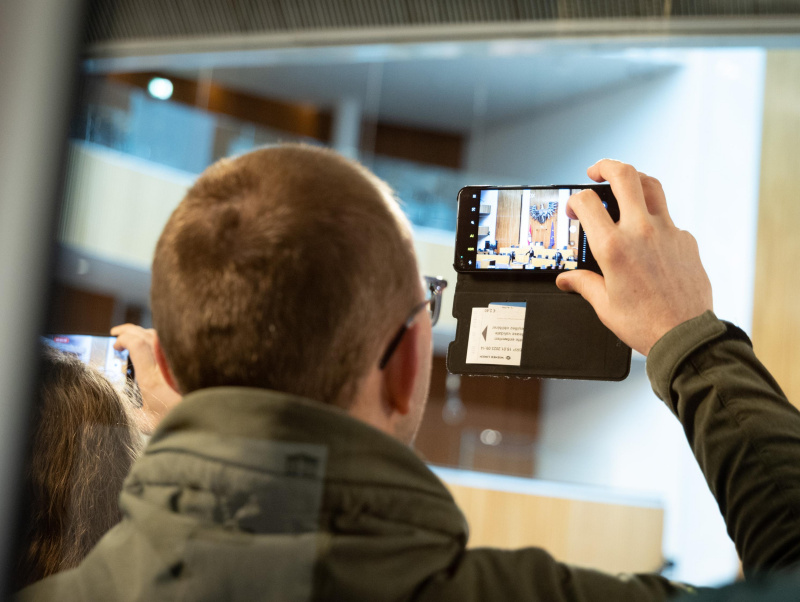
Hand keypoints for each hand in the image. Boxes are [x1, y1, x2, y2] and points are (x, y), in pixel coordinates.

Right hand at [111, 323, 180, 433]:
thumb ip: (133, 414)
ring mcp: (178, 361)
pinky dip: (159, 340)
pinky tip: (154, 346)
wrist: (206, 419)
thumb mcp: (148, 422)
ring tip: (134, 338)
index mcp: (151, 378)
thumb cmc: (177, 421)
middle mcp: (165, 366)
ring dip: (144, 334)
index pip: (136, 345)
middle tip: (118, 333)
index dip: (123, 339)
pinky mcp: (189, 362)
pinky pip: (172, 344)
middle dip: (129, 330)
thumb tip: (123, 409)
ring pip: (160, 337)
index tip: (116, 344)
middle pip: (147, 335)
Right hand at [555, 159, 712, 355]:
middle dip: (606, 166)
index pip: (587, 202)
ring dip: (634, 180)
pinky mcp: (686, 239)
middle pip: (625, 175)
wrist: (685, 335)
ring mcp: (668, 232)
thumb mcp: (604, 305)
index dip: (575, 199)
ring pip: (652, 186)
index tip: (574, 208)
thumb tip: (567, 279)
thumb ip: (583, 284)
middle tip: (596, 171)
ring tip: (624, 185)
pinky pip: (668, 218)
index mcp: (613, 248)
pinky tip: (647, 235)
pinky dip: (654, 218)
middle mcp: (641, 232)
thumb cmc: (645, 324)